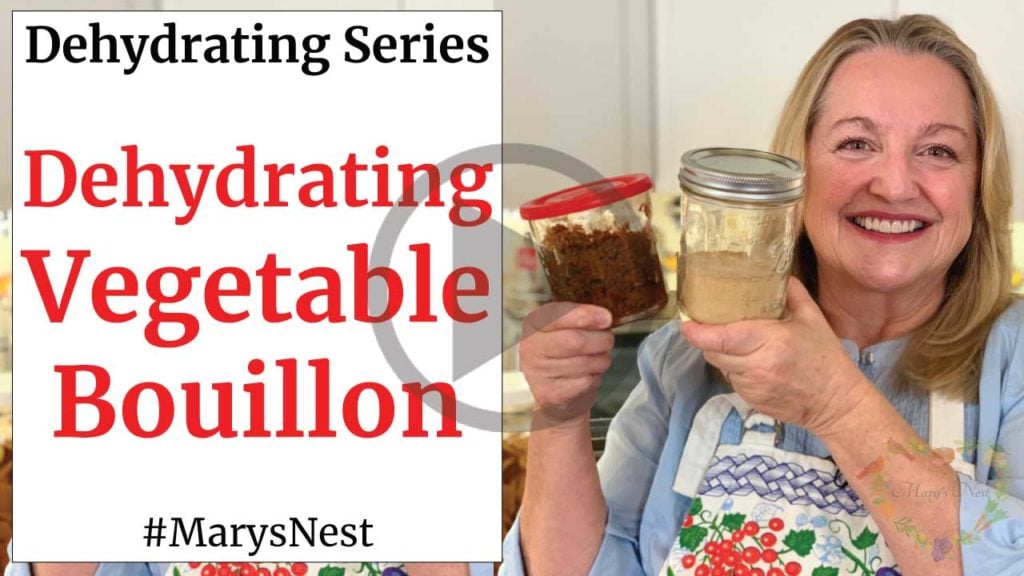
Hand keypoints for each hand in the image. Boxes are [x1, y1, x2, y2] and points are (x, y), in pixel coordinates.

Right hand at [518, 302, 613, 426]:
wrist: (554, 392)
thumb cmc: (564, 353)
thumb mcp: (568, 327)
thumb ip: (583, 317)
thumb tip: (604, 318)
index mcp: (533, 324)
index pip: (557, 314)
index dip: (585, 315)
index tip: (606, 317)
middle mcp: (530, 347)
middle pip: (576, 341)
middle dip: (601, 340)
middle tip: (607, 340)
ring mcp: (538, 372)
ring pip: (586, 362)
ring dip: (601, 360)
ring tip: (596, 359)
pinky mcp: (550, 394)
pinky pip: (586, 381)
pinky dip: (595, 377)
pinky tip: (588, 375)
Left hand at [681, 277, 870, 433]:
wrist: (837, 403)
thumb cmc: (825, 358)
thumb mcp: (813, 319)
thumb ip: (791, 293)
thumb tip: (774, 271)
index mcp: (771, 341)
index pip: (722, 338)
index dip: (698, 332)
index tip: (686, 323)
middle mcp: (757, 366)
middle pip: (713, 352)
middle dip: (708, 339)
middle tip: (711, 326)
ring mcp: (753, 386)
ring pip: (721, 366)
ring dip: (723, 354)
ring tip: (740, 344)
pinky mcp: (751, 400)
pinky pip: (732, 380)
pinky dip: (736, 370)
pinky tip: (753, 364)